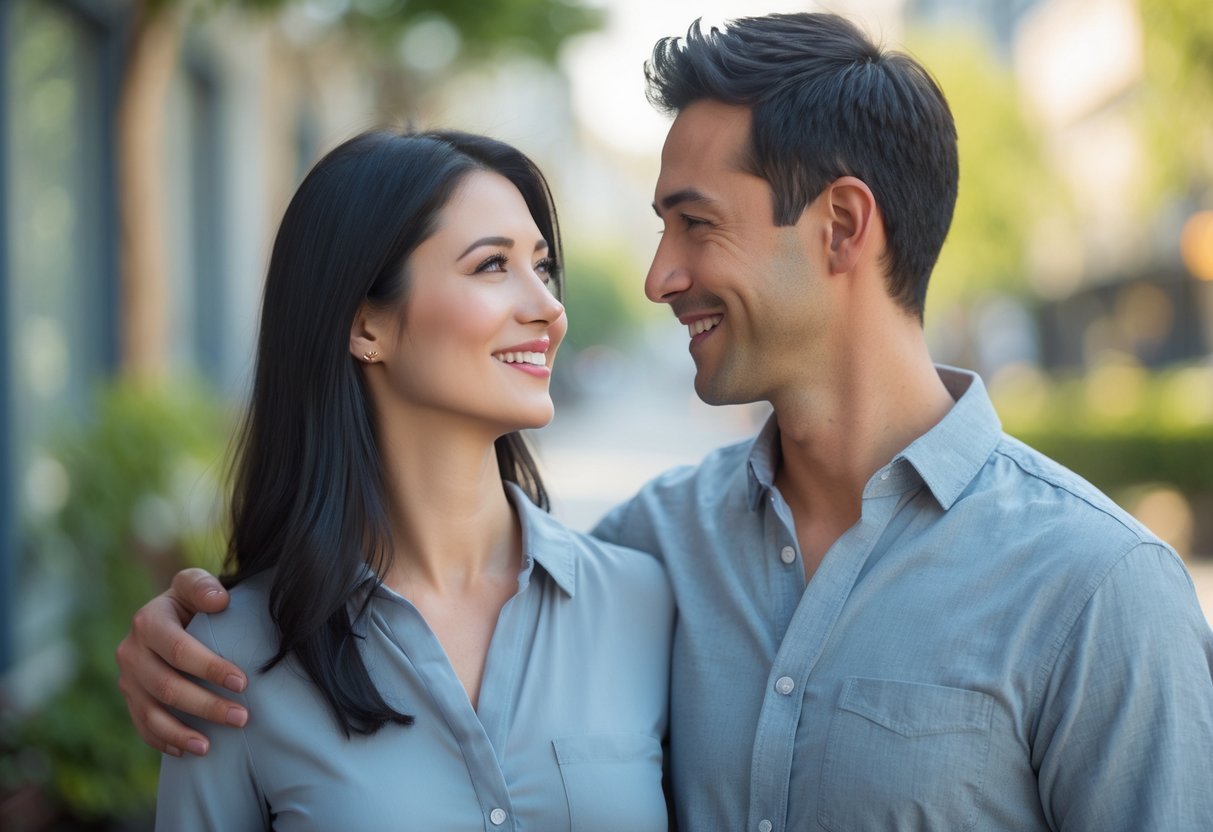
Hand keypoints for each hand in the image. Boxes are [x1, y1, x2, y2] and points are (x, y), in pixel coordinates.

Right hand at [115, 568, 246, 755]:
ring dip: (182, 733)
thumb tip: (218, 601)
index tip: (242, 683)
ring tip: (210, 747)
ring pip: (151, 713)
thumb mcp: (195, 584)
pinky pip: (142, 726)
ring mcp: (127, 678)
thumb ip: (203, 586)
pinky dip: (163, 741)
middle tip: (242, 718)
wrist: (171, 614)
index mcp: (148, 621)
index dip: (210, 668)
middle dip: (206, 705)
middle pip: (166, 686)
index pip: (179, 650)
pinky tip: (187, 752)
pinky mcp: (130, 698)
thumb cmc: (192, 600)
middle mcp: (131, 651)